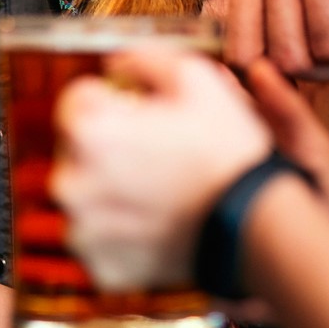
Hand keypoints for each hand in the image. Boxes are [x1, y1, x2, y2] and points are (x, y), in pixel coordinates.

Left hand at [52, 47, 270, 293]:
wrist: (255, 226)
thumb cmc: (226, 152)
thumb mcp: (195, 79)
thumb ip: (145, 60)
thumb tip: (117, 64)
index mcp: (89, 133)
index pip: (75, 98)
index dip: (108, 96)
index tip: (133, 108)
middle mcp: (73, 184)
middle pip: (75, 150)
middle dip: (106, 145)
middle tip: (151, 150)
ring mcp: (85, 232)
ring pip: (87, 197)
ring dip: (111, 189)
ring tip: (157, 188)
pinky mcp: (101, 267)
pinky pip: (102, 239)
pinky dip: (122, 231)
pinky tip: (157, 220)